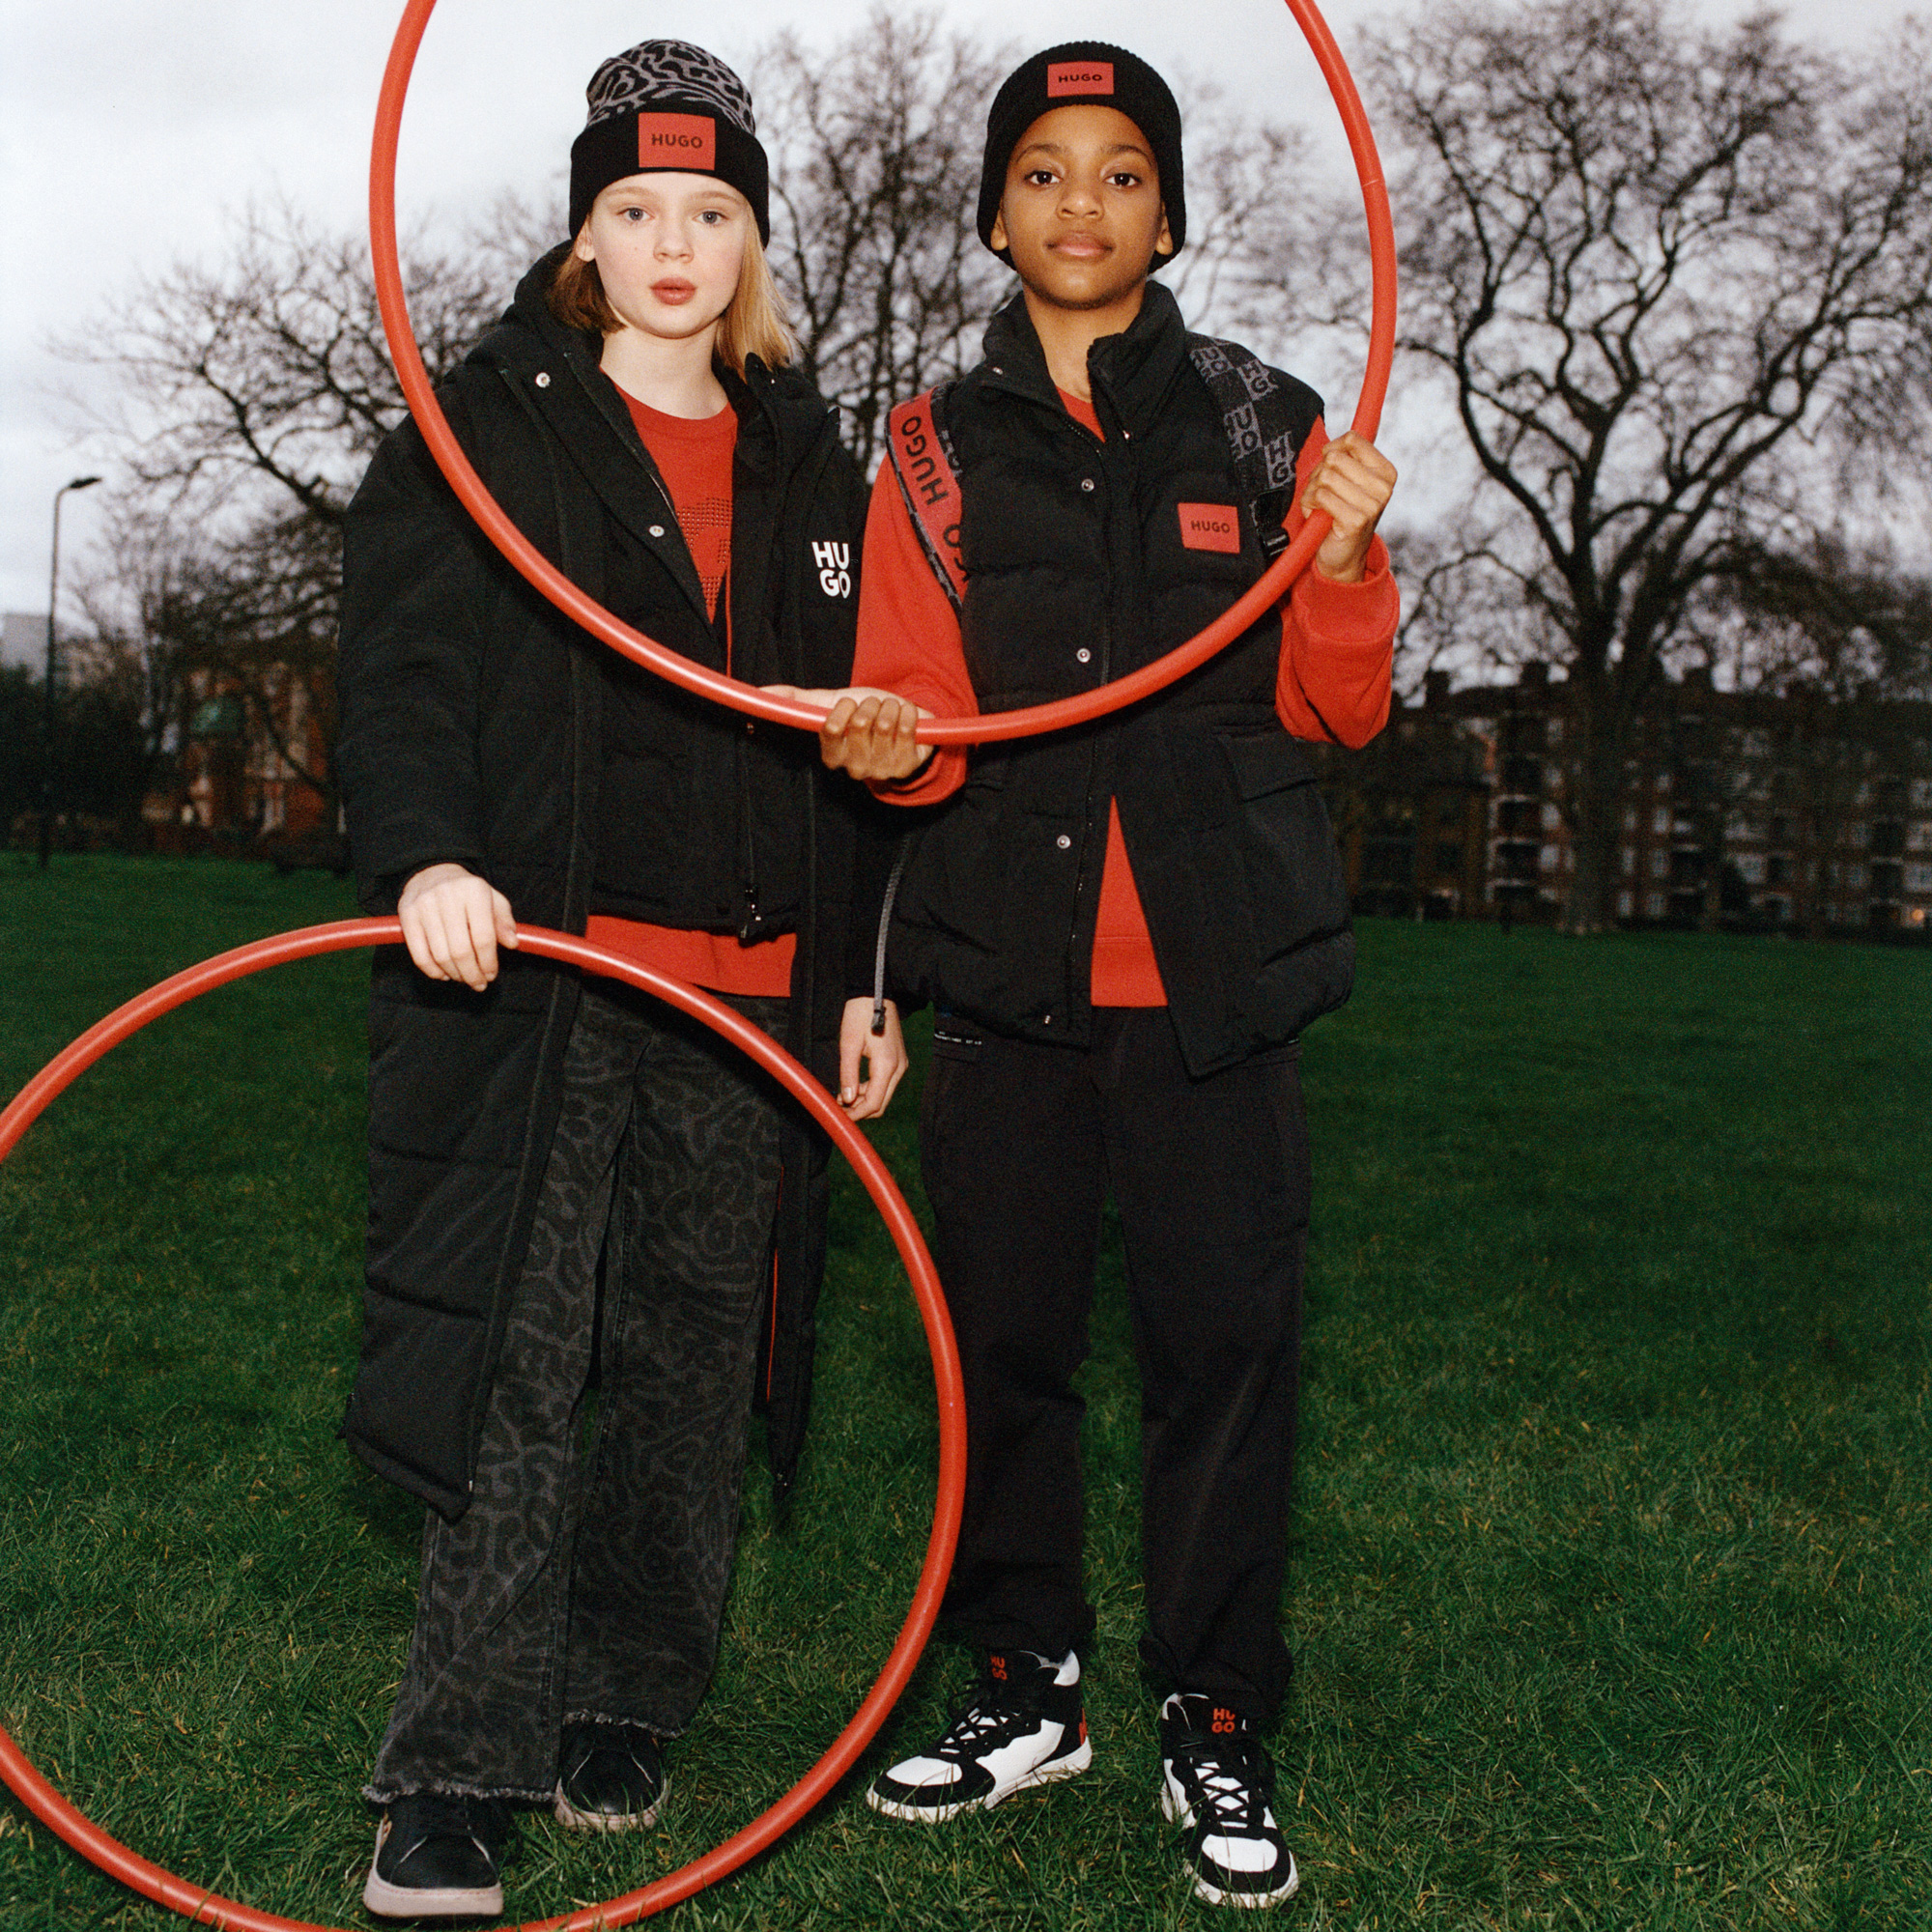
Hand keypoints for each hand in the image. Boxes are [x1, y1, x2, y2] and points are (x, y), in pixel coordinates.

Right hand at [396, 863, 516, 989]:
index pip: (484, 938)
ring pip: (440, 955)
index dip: (488, 962)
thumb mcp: (493, 900)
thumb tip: (512, 943)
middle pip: (461, 951)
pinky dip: (432, 970)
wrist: (433, 872)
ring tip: (463, 978)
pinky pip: (419, 954)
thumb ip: (504, 921)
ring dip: (454, 974)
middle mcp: (448, 896)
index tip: (491, 975)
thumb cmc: (468, 893)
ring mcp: (424, 906)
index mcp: (474, 892)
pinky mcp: (407, 915)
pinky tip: (443, 973)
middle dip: (472, 974)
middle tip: (478, 984)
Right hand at [764, 685, 931, 782]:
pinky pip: (907, 728)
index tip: (849, 703)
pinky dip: (907, 713)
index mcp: (833, 756)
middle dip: (868, 704)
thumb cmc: (863, 714)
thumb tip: (761, 690)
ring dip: (889, 707)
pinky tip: (905, 718)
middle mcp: (856, 769)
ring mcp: (882, 770)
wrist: (902, 722)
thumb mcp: (830, 703)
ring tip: (890, 713)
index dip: (843, 707)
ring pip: (884, 724)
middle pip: (859, 723)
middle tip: (873, 710)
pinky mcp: (907, 766)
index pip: (831, 728)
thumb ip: (797, 699)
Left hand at [837, 996, 908, 1120]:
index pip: (874, 1102)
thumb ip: (849, 1074)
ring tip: (842, 1095)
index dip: (857, 1114)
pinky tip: (854, 1085)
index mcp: (887, 1065)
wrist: (874, 994)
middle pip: (881, 1103)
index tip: (840, 1117)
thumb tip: (847, 1099)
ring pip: (883, 1095)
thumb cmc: (860, 1015)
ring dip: (864, 1100)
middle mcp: (898, 1068)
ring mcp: (900, 1064)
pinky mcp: (897, 1060)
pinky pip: (885, 1083)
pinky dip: (870, 1089)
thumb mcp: (849, 1044)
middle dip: (861, 1110)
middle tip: (839, 1108)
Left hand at [1301, 431, 1397, 584]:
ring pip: (1324, 477)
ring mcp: (1372, 505)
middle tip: (1323, 493)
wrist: (1342, 557)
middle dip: (1319, 475)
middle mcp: (1383, 487)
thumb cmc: (1341, 514)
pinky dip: (1310, 505)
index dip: (1331, 450)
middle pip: (1334, 458)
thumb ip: (1344, 458)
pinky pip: (1320, 496)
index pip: (1352, 440)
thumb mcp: (1347, 482)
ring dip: (1313, 492)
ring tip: (1321, 506)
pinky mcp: (1356, 521)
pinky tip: (1318, 516)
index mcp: (1385, 472)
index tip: (1328, 466)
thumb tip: (1330, 443)